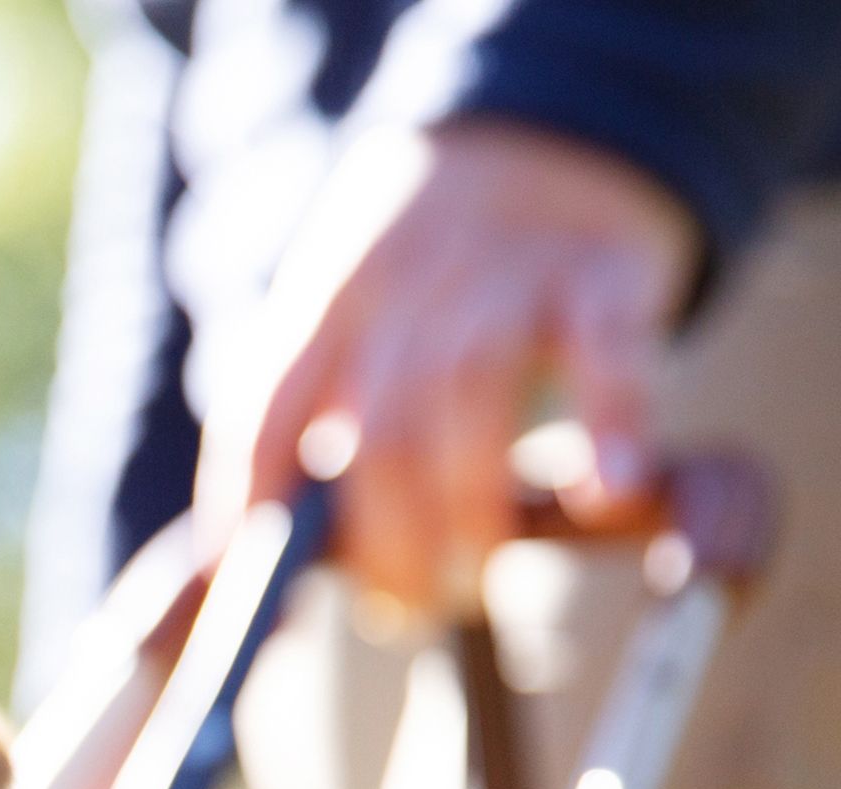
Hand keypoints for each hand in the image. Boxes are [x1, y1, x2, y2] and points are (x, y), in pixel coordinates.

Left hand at [198, 119, 699, 611]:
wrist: (544, 127)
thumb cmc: (431, 277)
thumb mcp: (345, 317)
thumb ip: (298, 422)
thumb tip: (228, 556)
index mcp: (323, 303)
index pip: (263, 408)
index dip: (247, 501)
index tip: (243, 579)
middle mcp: (406, 286)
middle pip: (381, 429)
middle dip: (389, 540)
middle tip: (404, 609)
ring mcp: (507, 277)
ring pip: (472, 396)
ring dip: (471, 510)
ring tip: (472, 583)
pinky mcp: (605, 274)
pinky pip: (608, 351)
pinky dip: (612, 422)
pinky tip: (610, 492)